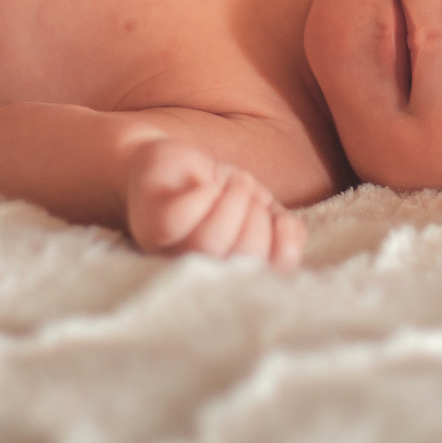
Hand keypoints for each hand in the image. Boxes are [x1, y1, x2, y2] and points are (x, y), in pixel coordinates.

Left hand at [123, 138, 305, 265]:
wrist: (170, 164)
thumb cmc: (217, 190)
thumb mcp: (260, 208)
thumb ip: (283, 228)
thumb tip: (290, 231)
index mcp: (231, 277)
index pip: (268, 279)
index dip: (283, 246)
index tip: (278, 219)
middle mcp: (200, 274)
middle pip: (240, 259)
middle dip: (256, 219)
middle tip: (249, 195)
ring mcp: (172, 254)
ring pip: (209, 242)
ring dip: (233, 202)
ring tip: (235, 182)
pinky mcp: (152, 228)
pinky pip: (181, 219)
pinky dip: (204, 195)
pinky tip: (207, 185)